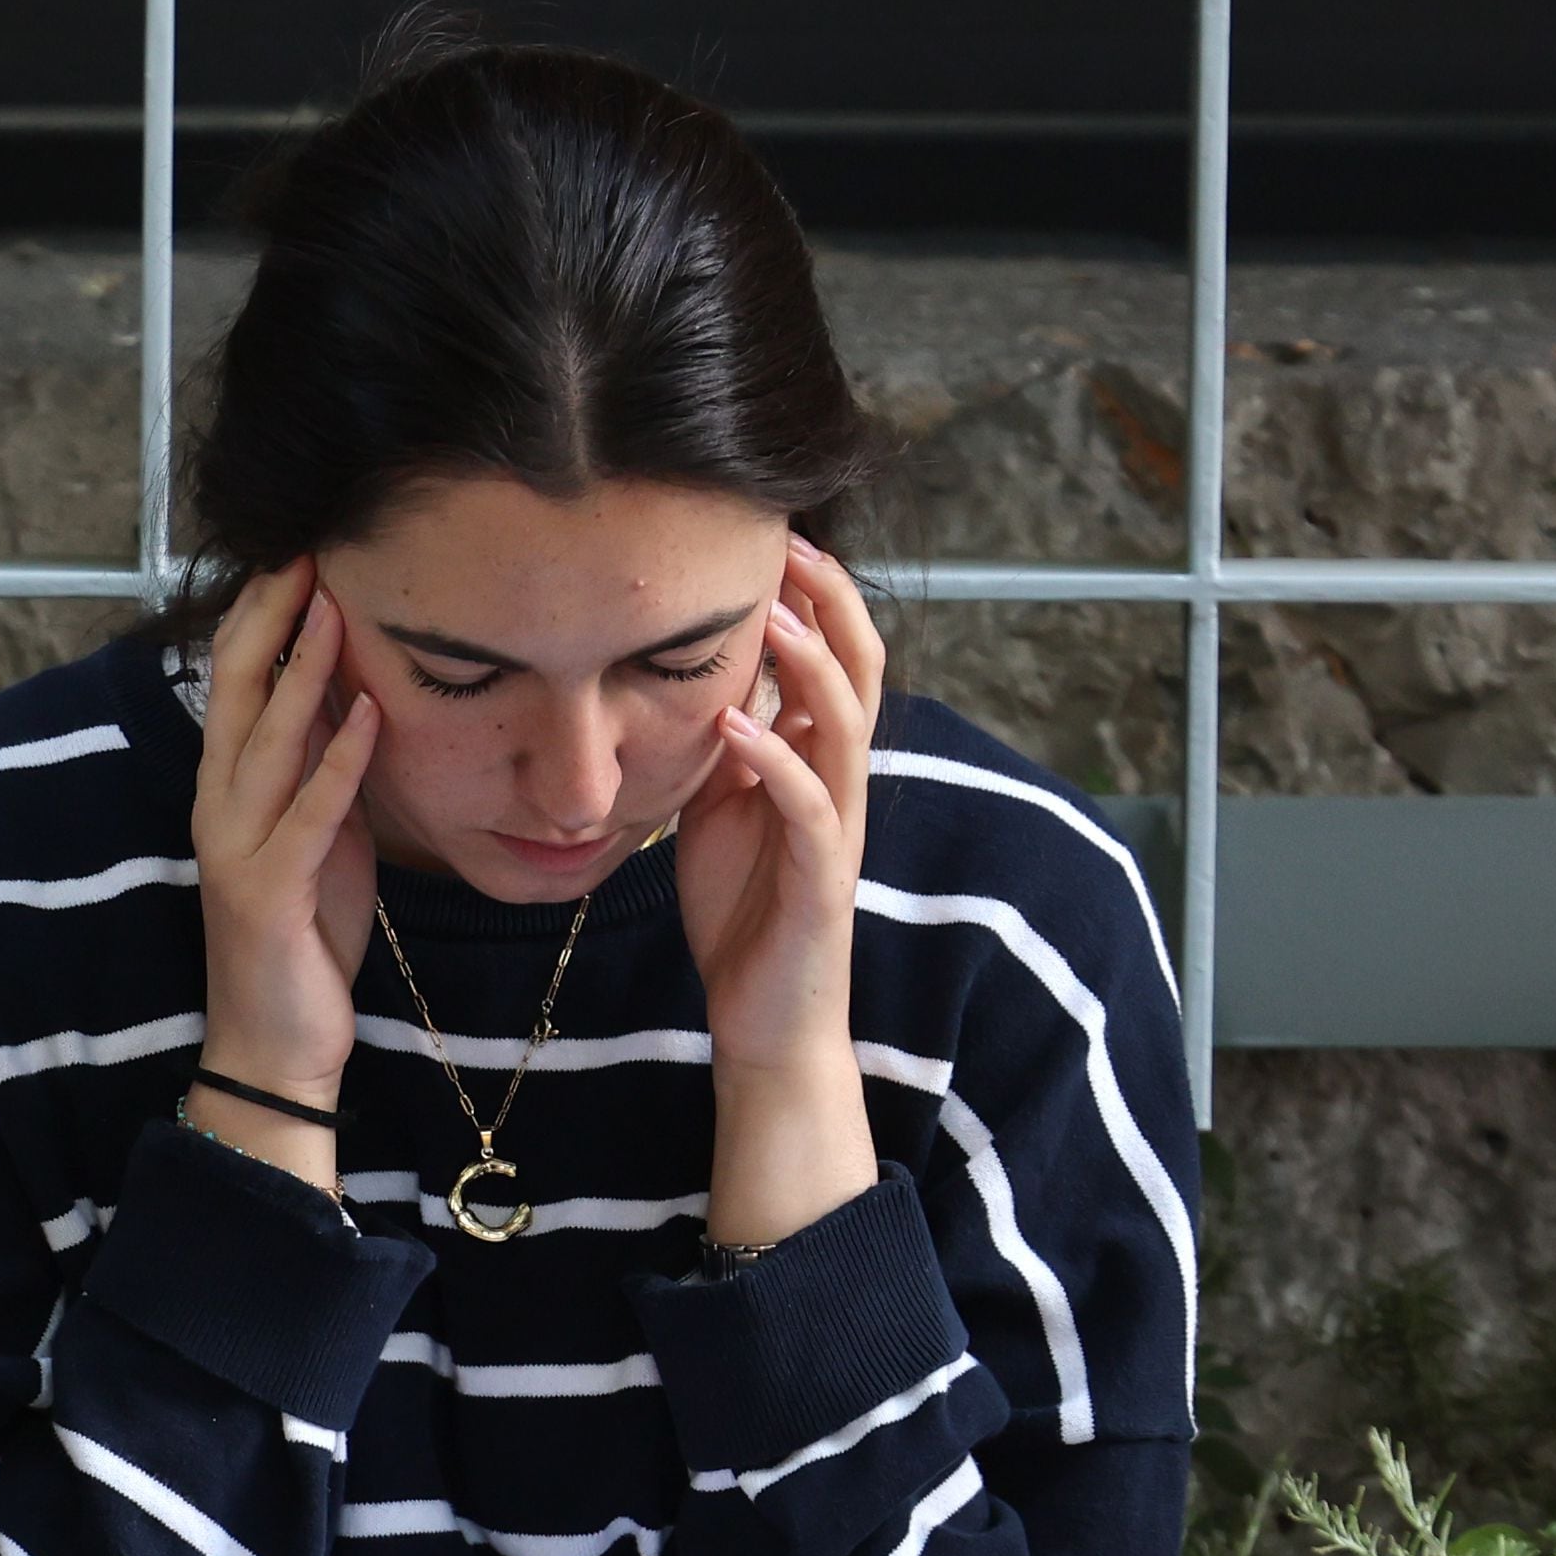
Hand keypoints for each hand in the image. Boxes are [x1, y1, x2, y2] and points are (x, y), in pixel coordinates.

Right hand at [187, 557, 381, 1190]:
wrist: (275, 1043)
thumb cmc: (303, 934)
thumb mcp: (321, 831)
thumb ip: (320, 765)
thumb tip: (349, 688)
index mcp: (229, 789)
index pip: (234, 682)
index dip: (260, 614)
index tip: (297, 550)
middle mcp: (219, 807)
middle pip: (234, 692)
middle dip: (270, 619)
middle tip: (304, 549)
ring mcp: (236, 848)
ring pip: (263, 740)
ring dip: (301, 671)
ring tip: (333, 606)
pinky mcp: (267, 892)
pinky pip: (307, 814)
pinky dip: (337, 760)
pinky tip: (367, 712)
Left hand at [678, 533, 884, 1243]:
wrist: (765, 1021)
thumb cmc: (743, 915)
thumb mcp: (719, 811)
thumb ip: (722, 748)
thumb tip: (698, 682)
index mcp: (815, 762)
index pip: (831, 660)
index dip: (814, 598)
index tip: (772, 534)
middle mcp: (840, 783)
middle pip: (857, 671)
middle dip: (828, 605)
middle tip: (790, 542)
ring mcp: (836, 829)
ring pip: (845, 726)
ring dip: (809, 667)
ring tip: (772, 614)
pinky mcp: (821, 880)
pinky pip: (809, 808)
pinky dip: (773, 761)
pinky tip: (735, 725)